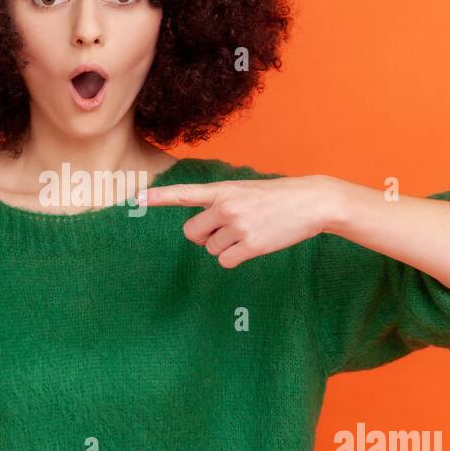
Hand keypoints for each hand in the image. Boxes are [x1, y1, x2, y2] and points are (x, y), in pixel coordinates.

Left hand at [138, 175, 342, 268]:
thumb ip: (220, 204)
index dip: (160, 198)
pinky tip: (254, 245)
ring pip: (211, 249)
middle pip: (192, 233)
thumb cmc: (277, 197)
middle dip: (203, 237)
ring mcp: (238, 226)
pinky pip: (226, 260)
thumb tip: (203, 234)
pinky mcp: (251, 245)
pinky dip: (235, 258)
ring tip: (250, 232)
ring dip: (225, 247)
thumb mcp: (244, 190)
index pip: (184, 194)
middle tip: (225, 230)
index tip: (138, 199)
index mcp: (223, 190)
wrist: (312, 202)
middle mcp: (226, 207)